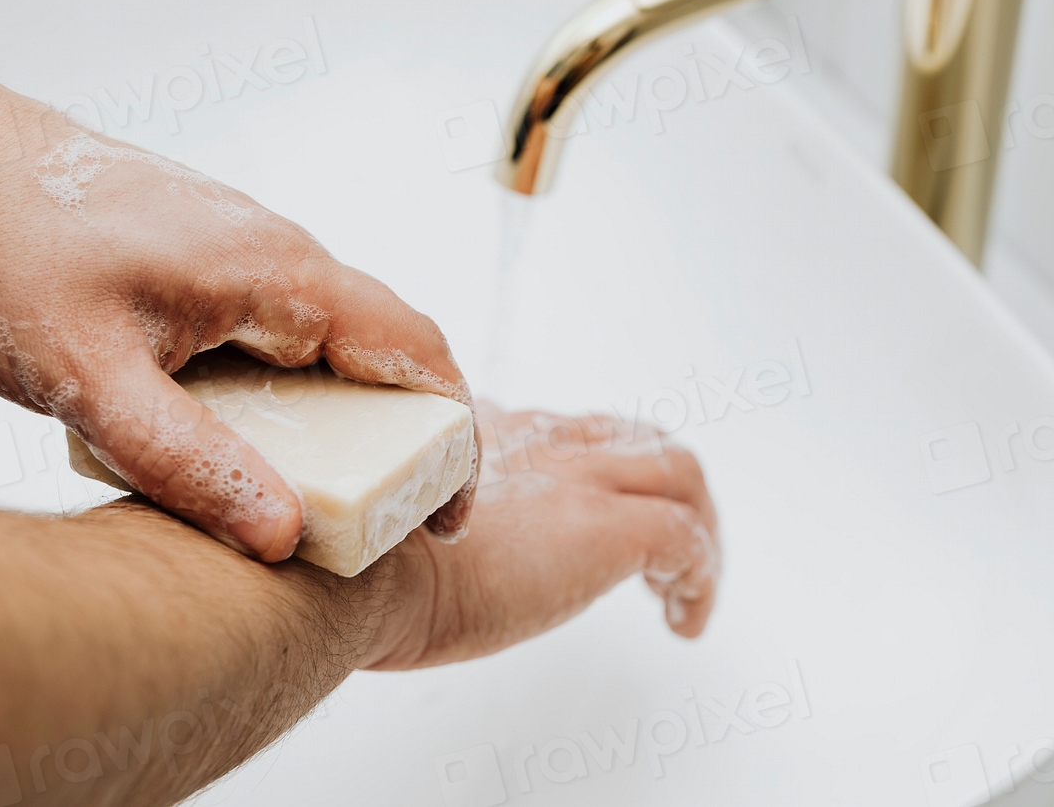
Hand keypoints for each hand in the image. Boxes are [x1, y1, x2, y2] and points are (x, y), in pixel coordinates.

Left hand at [0, 42, 475, 560]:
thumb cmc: (4, 246)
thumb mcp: (88, 379)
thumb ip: (184, 461)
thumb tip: (279, 533)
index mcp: (278, 275)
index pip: (416, 353)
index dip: (451, 437)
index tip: (446, 511)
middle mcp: (281, 255)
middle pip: (391, 347)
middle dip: (410, 436)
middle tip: (388, 516)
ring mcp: (250, 251)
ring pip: (337, 338)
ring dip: (353, 413)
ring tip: (323, 488)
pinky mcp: (216, 258)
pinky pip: (290, 326)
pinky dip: (305, 386)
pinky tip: (256, 428)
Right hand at [362, 405, 721, 668]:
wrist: (353, 575)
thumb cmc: (356, 563)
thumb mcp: (390, 513)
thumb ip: (417, 505)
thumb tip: (412, 536)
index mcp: (487, 433)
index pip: (568, 432)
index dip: (593, 470)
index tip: (587, 519)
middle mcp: (540, 442)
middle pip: (634, 438)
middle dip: (660, 488)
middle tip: (661, 555)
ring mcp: (577, 478)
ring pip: (678, 472)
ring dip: (697, 527)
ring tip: (684, 592)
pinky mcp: (603, 526)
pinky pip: (685, 539)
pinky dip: (700, 577)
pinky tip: (683, 621)